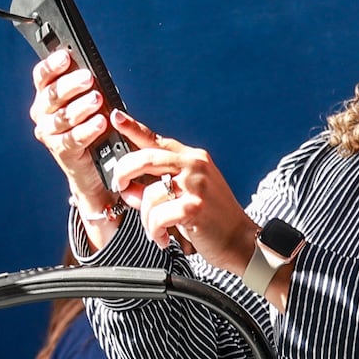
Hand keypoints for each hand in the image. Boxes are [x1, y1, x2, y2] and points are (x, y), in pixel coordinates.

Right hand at [29, 48, 117, 227]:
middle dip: (71, 85)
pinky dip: (87, 129)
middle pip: (52, 95)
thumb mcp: (87, 101)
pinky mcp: (61, 152)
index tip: (66, 56)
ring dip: (80, 107)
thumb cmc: (92, 126)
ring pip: (62, 117)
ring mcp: (49, 134)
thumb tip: (89, 67)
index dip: (52, 66)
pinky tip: (100, 122)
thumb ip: (84, 86)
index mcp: (45, 97)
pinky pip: (72, 138)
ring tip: (97, 99)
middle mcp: (42, 114)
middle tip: (89, 78)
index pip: (42, 77)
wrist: (94, 167)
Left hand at [106, 109, 256, 271]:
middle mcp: (194, 166)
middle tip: (120, 187)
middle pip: (145, 159)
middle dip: (124, 172)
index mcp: (193, 158)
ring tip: (154, 229)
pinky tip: (162, 238)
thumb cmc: (213, 218)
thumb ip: (159, 185)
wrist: (241, 240)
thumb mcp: (189, 192)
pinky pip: (157, 216)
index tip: (117, 118)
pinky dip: (154, 230)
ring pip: (148, 194)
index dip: (134, 128)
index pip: (157, 140)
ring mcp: (196, 185)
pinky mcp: (194, 207)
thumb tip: (129, 188)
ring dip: (145, 218)